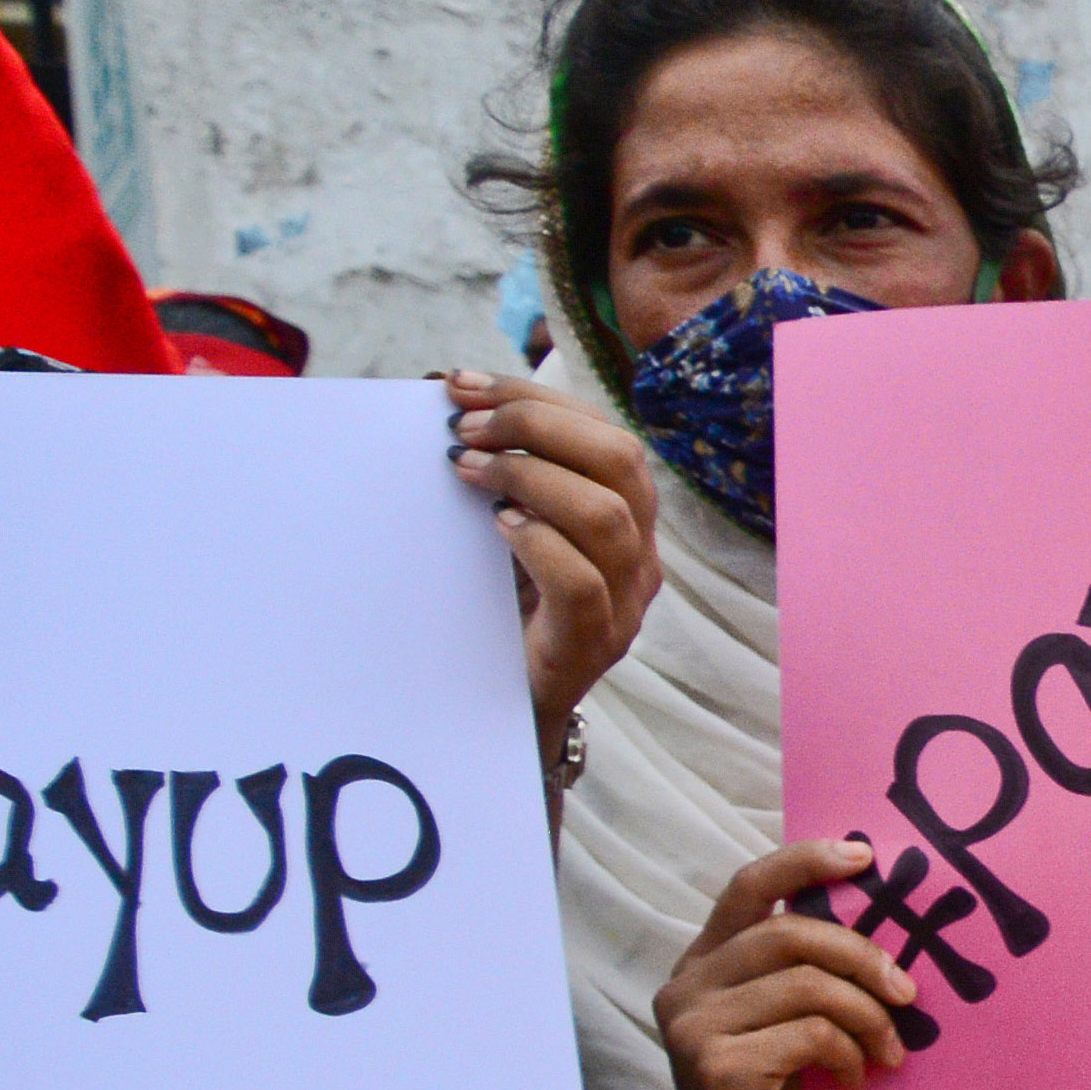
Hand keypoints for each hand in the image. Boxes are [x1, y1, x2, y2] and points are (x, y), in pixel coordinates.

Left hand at [447, 370, 662, 735]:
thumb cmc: (502, 606)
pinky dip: (538, 542)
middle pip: (621, 461)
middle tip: (466, 430)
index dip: (536, 397)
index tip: (462, 385)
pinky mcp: (594, 642)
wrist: (504, 704)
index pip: (606, 433)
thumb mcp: (507, 525)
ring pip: (608, 515)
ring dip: (530, 476)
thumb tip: (449, 400)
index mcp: (627, 516)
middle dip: (537, 426)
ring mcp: (626, 601)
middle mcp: (640, 553)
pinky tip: (499, 526)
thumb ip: (502, 472)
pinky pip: (582, 582)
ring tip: (467, 471)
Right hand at [608, 838, 912, 1089]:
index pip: (750, 887)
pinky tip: (854, 1080)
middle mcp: (686, 988)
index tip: (866, 857)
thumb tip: (880, 913)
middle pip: (792, 934)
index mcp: (704, 965)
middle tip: (909, 992)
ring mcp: (693, 1028)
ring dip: (868, 1017)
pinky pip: (812, 1033)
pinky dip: (850, 1055)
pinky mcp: (717, 1068)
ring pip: (810, 985)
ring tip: (889, 1051)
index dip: (807, 862)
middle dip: (865, 957)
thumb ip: (809, 974)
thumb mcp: (793, 1024)